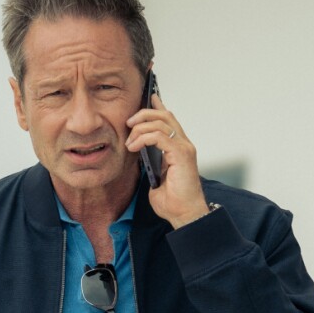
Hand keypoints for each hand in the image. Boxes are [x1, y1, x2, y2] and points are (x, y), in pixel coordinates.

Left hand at [125, 92, 208, 228]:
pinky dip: (143, 138)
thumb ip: (150, 164)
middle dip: (144, 113)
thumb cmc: (172, 201)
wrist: (184, 215)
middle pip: (165, 115)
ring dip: (140, 127)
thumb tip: (138, 155)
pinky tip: (134, 147)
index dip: (158, 106)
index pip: (169, 120)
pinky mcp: (182, 154)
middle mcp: (184, 144)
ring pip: (161, 122)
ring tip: (129, 141)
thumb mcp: (155, 178)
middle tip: (129, 122)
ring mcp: (184, 148)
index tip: (148, 97)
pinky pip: (159, 136)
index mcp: (179, 148)